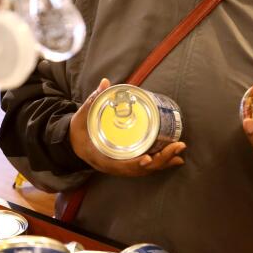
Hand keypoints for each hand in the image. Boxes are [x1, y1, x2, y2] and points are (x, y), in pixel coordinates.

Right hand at [69, 78, 186, 176]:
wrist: (72, 144)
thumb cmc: (78, 132)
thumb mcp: (81, 117)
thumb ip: (93, 101)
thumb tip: (105, 83)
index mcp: (100, 157)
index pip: (119, 165)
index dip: (134, 163)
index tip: (148, 158)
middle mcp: (113, 166)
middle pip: (139, 169)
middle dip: (160, 160)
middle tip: (177, 146)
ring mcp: (121, 166)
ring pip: (145, 170)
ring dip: (164, 162)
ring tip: (179, 151)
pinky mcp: (127, 163)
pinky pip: (145, 166)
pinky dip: (160, 162)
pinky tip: (174, 157)